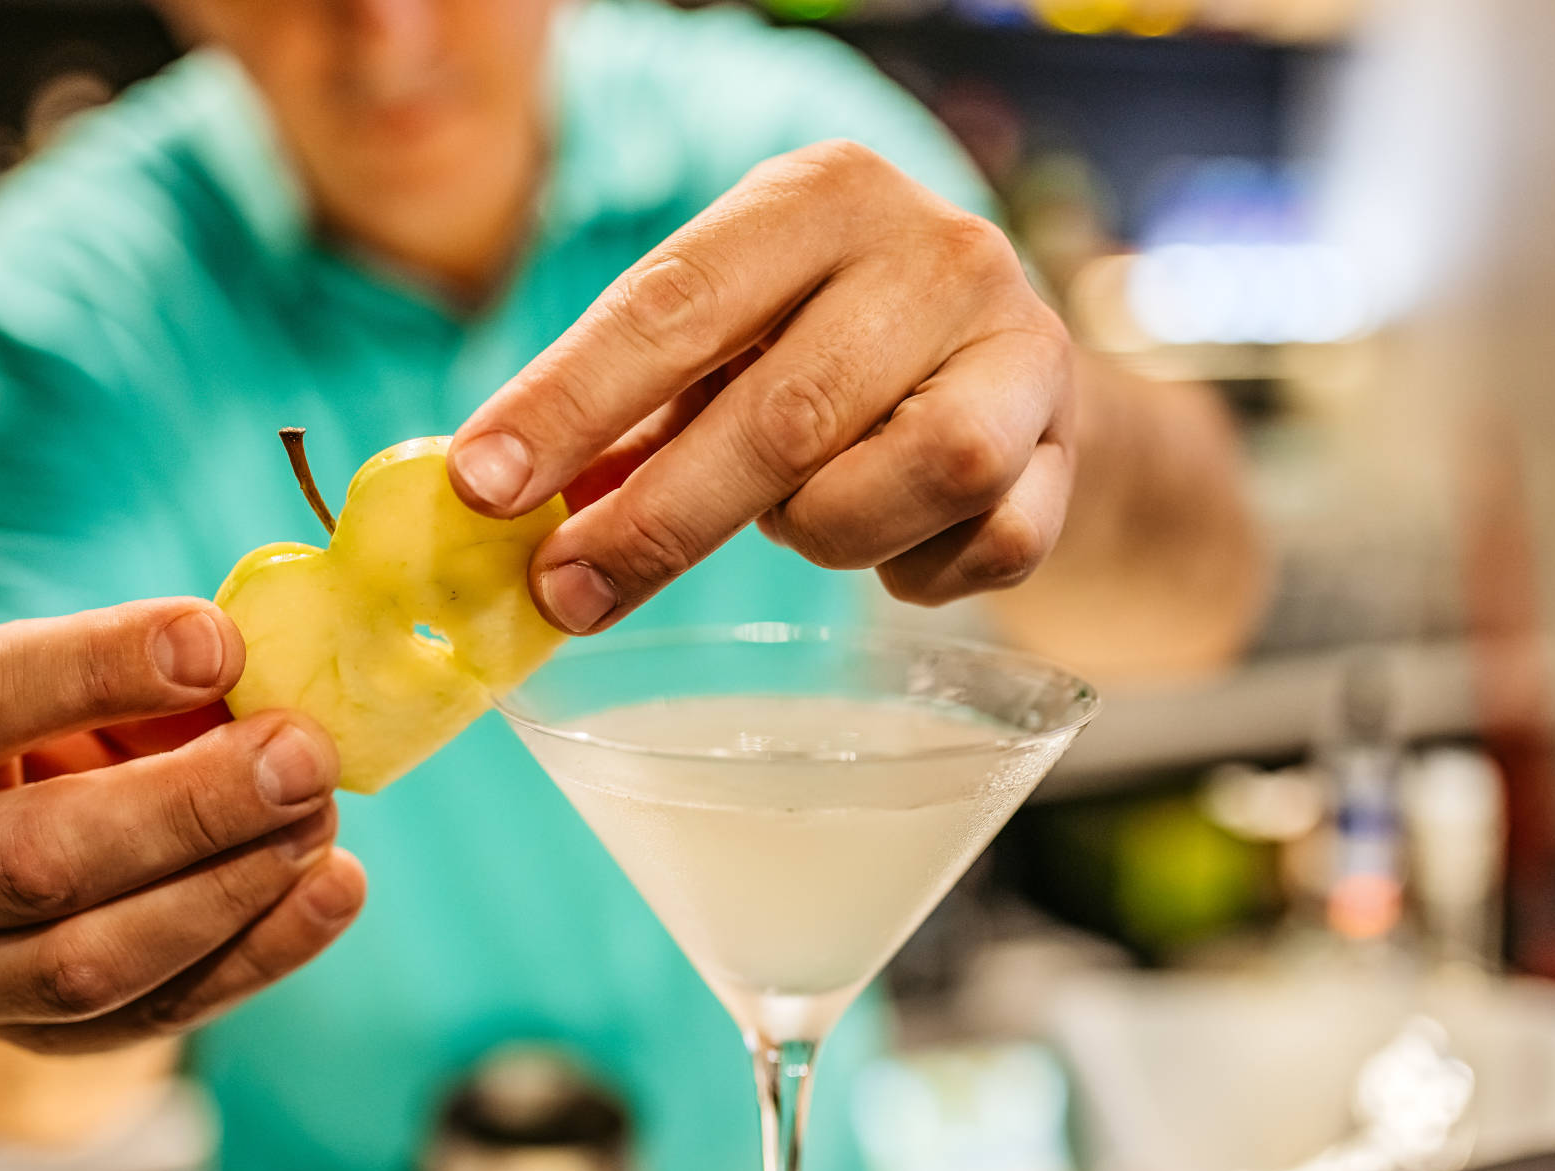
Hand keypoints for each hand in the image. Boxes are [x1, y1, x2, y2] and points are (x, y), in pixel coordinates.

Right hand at [0, 599, 365, 1052]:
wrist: (0, 844)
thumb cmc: (46, 734)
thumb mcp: (69, 678)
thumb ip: (149, 672)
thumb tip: (262, 671)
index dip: (99, 670)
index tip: (221, 645)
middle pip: (35, 858)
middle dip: (189, 806)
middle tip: (303, 755)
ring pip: (91, 960)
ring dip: (230, 888)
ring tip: (322, 816)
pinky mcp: (41, 1044)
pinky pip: (160, 1013)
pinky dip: (264, 952)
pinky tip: (336, 887)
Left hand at [447, 140, 1073, 631]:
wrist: (1004, 366)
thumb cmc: (823, 347)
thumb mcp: (728, 342)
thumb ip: (631, 412)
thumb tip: (501, 503)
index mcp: (821, 194)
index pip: (674, 302)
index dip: (569, 402)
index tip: (482, 486)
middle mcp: (936, 249)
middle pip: (783, 411)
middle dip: (659, 521)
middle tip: (567, 593)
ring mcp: (1020, 345)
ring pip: (905, 480)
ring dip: (822, 529)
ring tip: (800, 515)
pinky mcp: (1071, 444)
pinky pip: (983, 548)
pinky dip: (915, 573)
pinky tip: (894, 547)